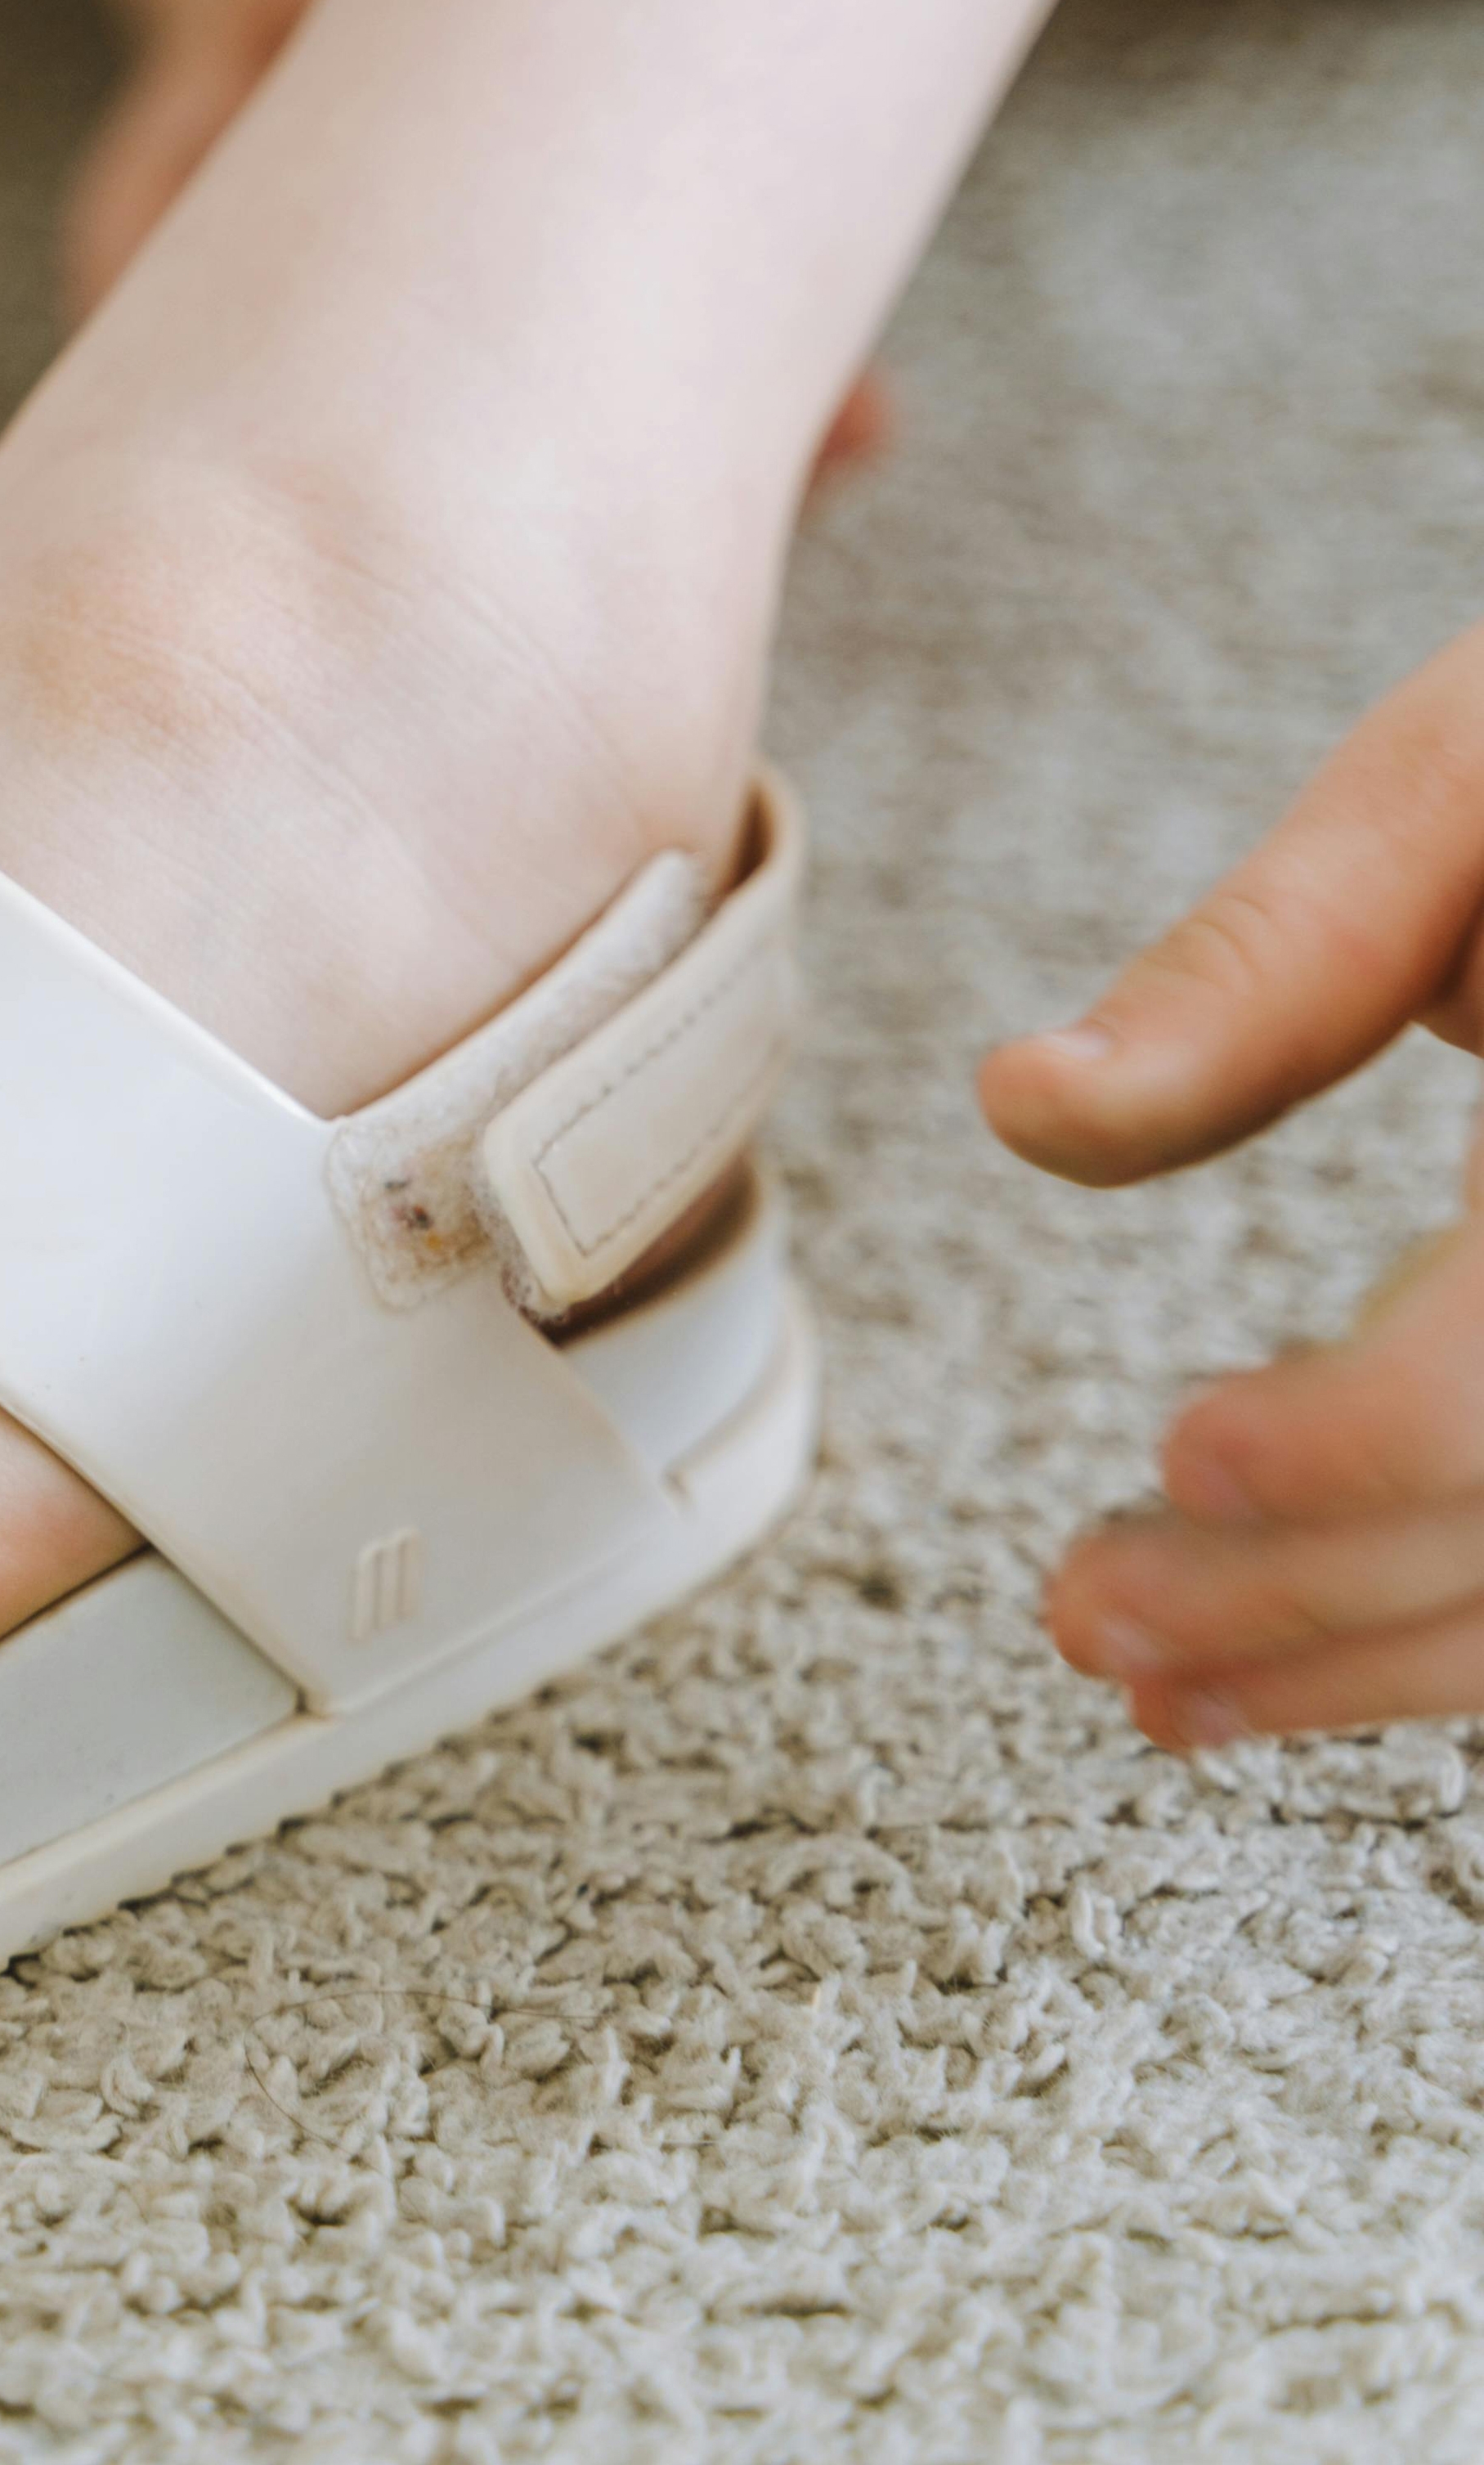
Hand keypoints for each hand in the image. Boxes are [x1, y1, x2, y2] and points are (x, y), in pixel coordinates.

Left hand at [980, 611, 1483, 1747]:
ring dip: (1371, 1661)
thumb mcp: (1468, 783)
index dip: (1364, 1441)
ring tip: (1145, 1681)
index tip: (1183, 1455)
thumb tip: (1024, 1103)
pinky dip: (1453, 1639)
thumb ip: (1269, 961)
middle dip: (1310, 1596)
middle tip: (1080, 1618)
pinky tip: (1283, 1666)